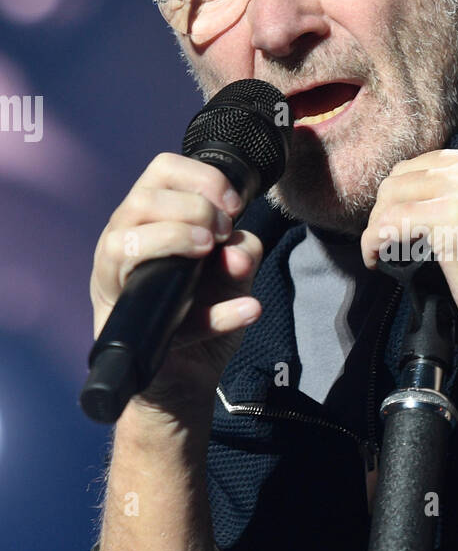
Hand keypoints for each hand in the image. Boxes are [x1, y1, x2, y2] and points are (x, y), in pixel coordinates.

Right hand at [90, 153, 263, 419]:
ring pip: (123, 245)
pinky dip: (212, 315)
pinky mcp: (129, 330)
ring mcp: (116, 289)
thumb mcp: (233, 276)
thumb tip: (239, 249)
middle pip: (138, 202)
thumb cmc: (202, 311)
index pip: (160, 173)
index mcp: (146, 223)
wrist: (188, 378)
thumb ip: (241, 255)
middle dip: (191, 208)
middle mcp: (121, 249)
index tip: (234, 204)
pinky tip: (248, 310)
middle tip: (222, 232)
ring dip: (174, 238)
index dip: (201, 178)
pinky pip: (160, 314)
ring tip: (211, 251)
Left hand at [360, 147, 457, 365]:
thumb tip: (421, 198)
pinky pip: (389, 222)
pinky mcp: (452, 218)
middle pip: (409, 174)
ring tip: (382, 250)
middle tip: (387, 239)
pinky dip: (374, 240)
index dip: (410, 193)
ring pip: (393, 194)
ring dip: (378, 224)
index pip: (434, 162)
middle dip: (389, 207)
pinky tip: (376, 258)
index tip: (403, 222)